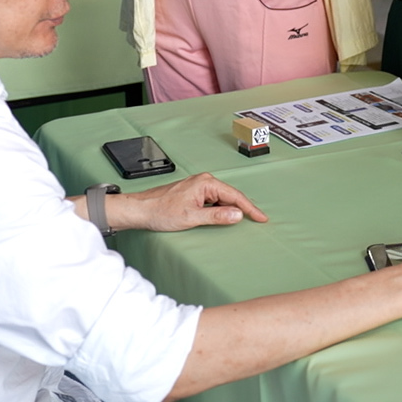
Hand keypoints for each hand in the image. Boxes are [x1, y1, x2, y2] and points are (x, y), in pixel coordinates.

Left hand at [120, 172, 268, 231]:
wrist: (140, 209)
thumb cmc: (160, 211)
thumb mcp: (191, 217)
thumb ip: (217, 216)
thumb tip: (237, 214)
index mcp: (206, 183)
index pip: (235, 196)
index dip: (250, 208)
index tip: (261, 217)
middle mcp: (204, 181)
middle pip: (230, 196)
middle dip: (243, 208)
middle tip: (257, 219)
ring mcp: (198, 186)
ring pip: (222, 198)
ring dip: (230, 209)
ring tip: (242, 220)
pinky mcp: (193, 193)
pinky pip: (213, 201)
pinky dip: (220, 209)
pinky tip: (222, 217)